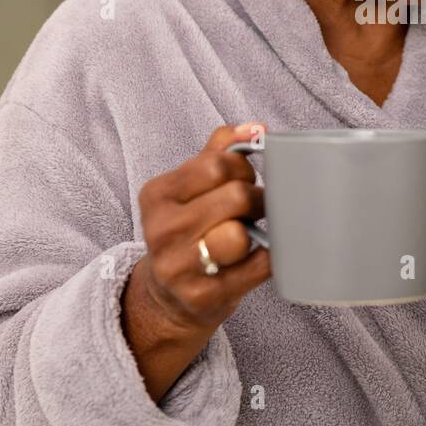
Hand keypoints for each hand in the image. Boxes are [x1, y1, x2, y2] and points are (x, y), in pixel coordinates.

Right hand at [122, 122, 270, 399]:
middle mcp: (161, 230)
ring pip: (239, 236)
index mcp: (156, 194)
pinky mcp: (202, 297)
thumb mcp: (191, 186)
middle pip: (235, 197)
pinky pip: (258, 268)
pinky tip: (260, 255)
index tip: (244, 179)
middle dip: (256, 198)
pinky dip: (269, 258)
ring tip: (253, 231)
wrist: (169, 296)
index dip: (243, 168)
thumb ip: (220, 150)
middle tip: (256, 207)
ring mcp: (179, 267)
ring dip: (258, 230)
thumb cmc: (189, 229)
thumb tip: (256, 128)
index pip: (216, 165)